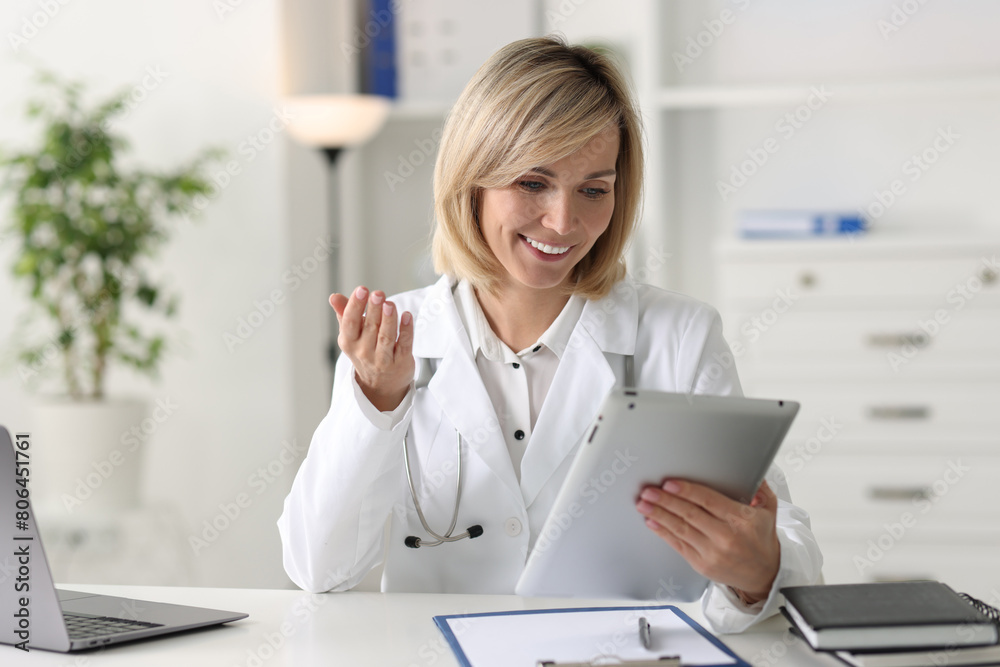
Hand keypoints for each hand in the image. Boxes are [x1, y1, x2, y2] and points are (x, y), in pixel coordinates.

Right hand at [330, 285, 413, 411]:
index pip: (350, 322)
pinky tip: (407, 316)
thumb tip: (334, 296)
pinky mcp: (401, 362)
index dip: (355, 306)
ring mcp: (383, 359)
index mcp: (350, 342)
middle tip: (378, 293)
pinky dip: (406, 330)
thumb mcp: (352, 335)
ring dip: (389, 320)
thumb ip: (345, 313)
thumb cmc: (366, 351)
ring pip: (386, 337)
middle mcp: (364, 352)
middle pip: (370, 328)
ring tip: (390, 304)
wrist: (381, 385)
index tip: (362, 289)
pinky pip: (404, 344)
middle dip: (374, 309)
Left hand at [636, 479, 780, 603]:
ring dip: (659, 515)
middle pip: (690, 514)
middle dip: (665, 501)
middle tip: (649, 491)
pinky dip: (663, 532)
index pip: (709, 501)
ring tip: (643, 504)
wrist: (764, 575)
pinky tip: (652, 522)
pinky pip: (678, 545)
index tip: (670, 483)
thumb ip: (760, 489)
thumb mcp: (768, 511)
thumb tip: (752, 469)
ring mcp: (712, 553)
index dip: (687, 491)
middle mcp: (725, 537)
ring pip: (680, 529)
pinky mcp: (701, 564)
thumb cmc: (762, 539)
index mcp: (740, 520)